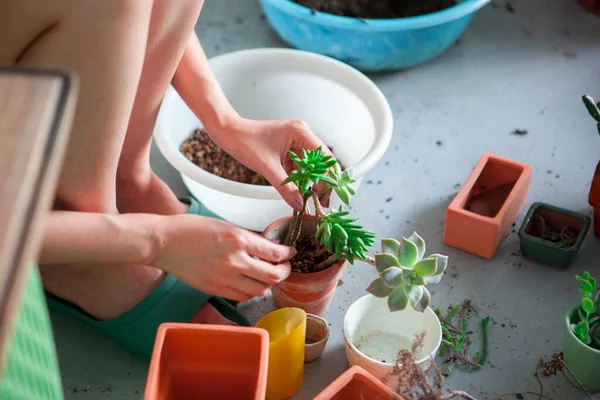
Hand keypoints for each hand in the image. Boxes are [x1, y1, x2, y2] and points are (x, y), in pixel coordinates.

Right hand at [150, 214, 294, 301]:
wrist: (164, 242)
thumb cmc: (190, 229)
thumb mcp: (224, 225)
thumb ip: (245, 238)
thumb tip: (264, 248)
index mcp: (239, 239)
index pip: (275, 253)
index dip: (287, 254)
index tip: (290, 253)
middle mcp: (236, 261)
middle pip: (272, 276)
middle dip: (284, 272)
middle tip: (285, 267)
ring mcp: (225, 278)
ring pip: (260, 290)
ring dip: (269, 284)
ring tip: (268, 277)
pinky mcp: (215, 289)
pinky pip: (242, 296)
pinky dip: (251, 292)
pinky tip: (250, 284)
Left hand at [209, 117, 333, 209]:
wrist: (228, 132)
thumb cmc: (244, 142)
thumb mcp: (267, 167)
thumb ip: (285, 187)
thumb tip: (299, 205)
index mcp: (300, 132)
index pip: (324, 158)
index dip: (326, 179)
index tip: (322, 197)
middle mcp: (302, 134)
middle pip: (320, 162)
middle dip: (320, 183)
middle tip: (320, 203)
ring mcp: (295, 140)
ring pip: (310, 165)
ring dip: (309, 182)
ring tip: (308, 200)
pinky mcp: (288, 147)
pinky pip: (299, 165)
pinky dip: (299, 178)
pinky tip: (298, 191)